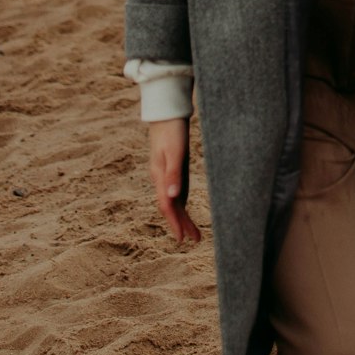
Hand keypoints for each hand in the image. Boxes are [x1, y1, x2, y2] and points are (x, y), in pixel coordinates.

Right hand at [149, 118, 200, 242]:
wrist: (165, 115)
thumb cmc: (171, 132)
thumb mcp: (173, 153)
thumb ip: (173, 175)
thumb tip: (172, 198)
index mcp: (160, 176)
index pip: (167, 206)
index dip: (174, 223)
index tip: (182, 239)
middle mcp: (162, 178)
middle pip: (171, 207)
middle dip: (181, 224)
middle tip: (194, 240)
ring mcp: (167, 174)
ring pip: (174, 201)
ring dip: (182, 216)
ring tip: (194, 232)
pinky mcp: (173, 169)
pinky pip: (176, 192)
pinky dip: (181, 204)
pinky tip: (186, 210)